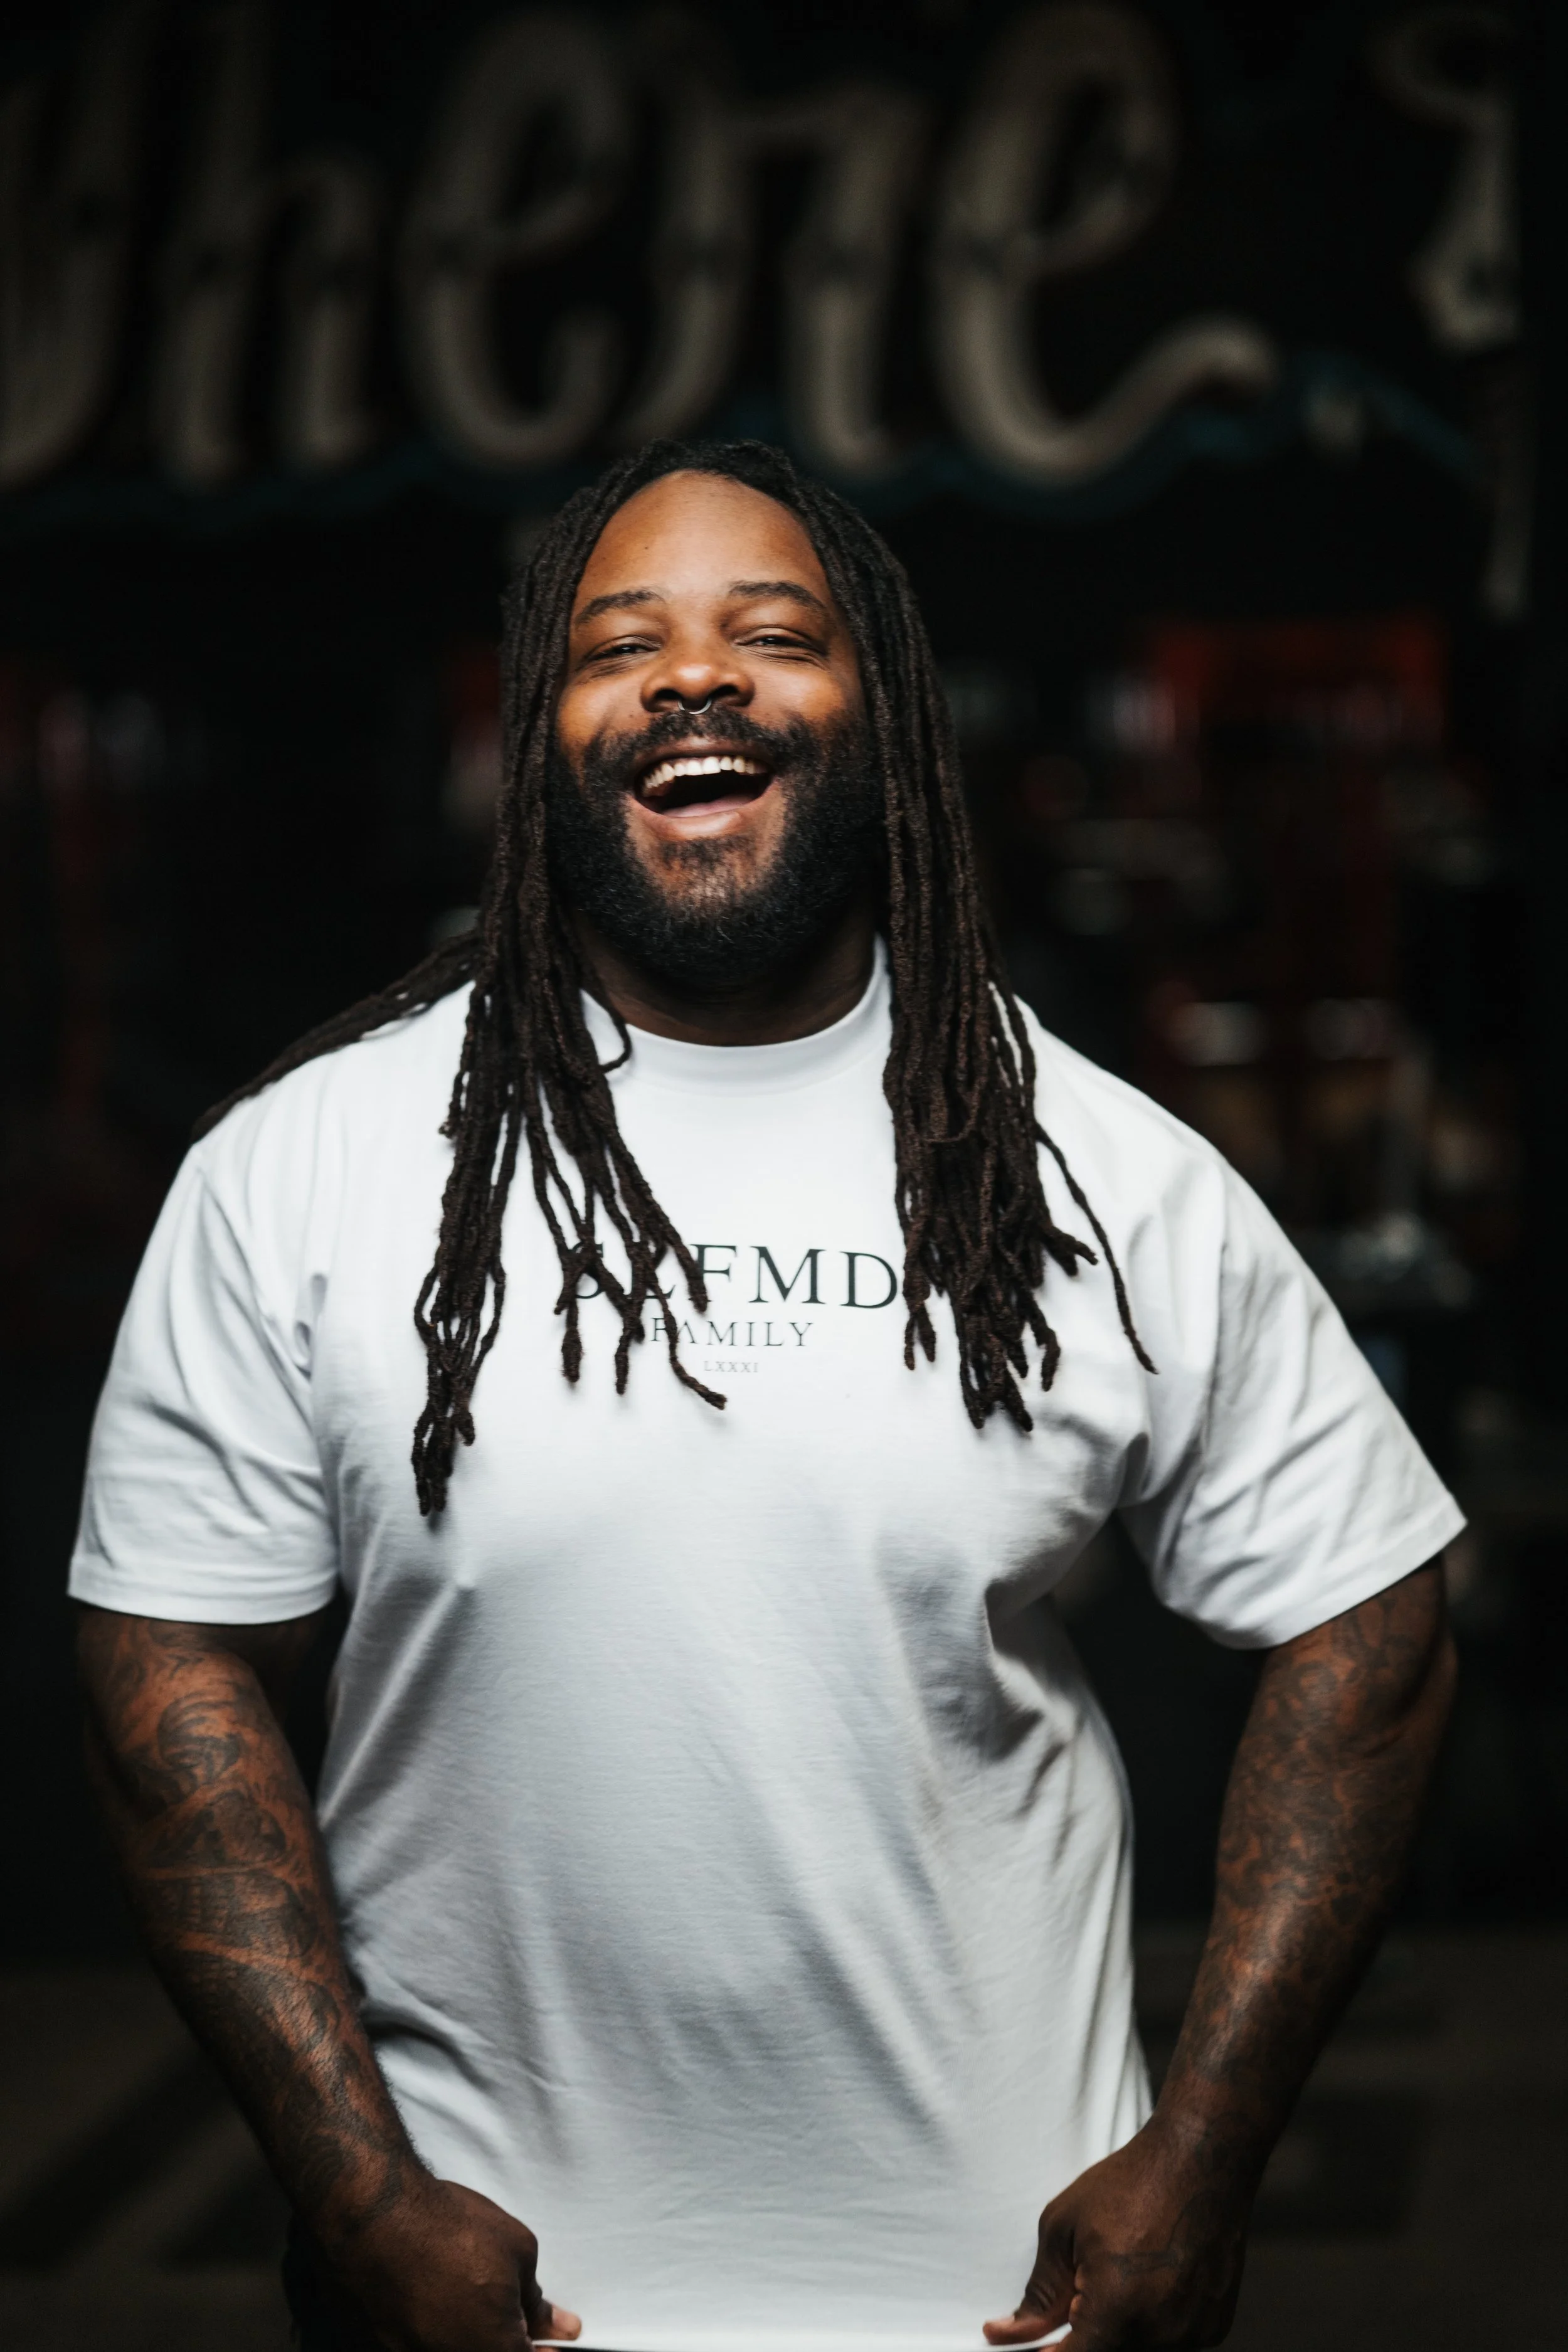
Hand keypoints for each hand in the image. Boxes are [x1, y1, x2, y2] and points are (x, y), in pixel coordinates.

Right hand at [319, 2174, 582, 2351]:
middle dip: (507, 2341)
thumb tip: (558, 2325)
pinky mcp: (386, 2347)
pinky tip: (442, 2299)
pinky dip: (439, 2329)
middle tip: (517, 2320)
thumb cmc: (450, 2231)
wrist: (377, 2218)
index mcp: (494, 2350)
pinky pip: (424, 2344)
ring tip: (474, 2299)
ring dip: (471, 2335)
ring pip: (456, 2349)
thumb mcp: (517, 2251)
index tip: (550, 2343)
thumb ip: (536, 2300)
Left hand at [982, 2119, 1250, 2351]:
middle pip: (1106, 2351)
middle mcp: (1159, 2333)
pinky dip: (1153, 2320)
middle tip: (1085, 2282)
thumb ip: (1039, 2293)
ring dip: (1121, 2325)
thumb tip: (1008, 2333)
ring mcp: (1192, 2333)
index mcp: (1116, 2311)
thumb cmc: (1129, 2185)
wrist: (1201, 2159)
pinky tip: (1154, 2277)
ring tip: (1125, 2268)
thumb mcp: (1063, 2229)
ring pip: (1138, 2347)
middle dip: (1085, 2331)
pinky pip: (1171, 2340)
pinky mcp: (1214, 2326)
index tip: (1041, 2339)